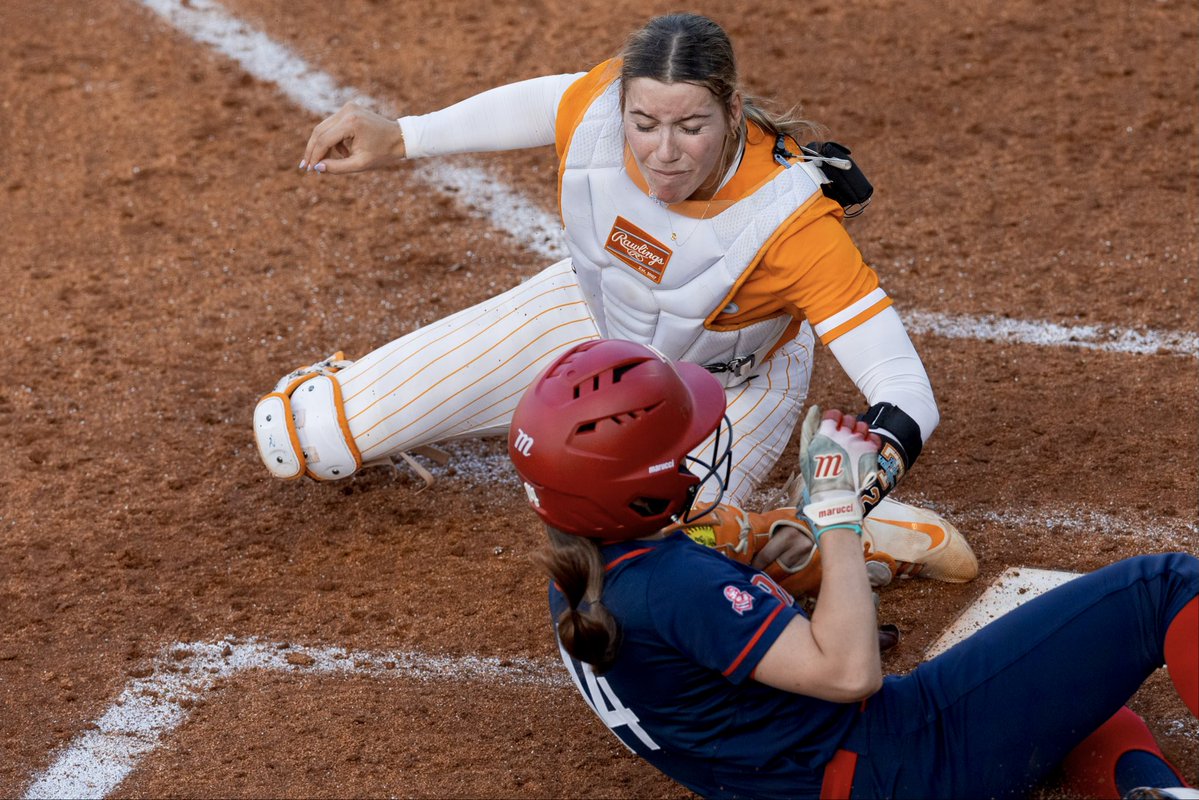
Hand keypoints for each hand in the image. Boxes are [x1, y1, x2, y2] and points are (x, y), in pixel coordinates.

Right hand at [300, 102, 406, 174]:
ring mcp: (347, 108)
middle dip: (313, 150)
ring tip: (331, 161)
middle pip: (319, 131)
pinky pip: (332, 125)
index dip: (314, 155)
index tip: (308, 169)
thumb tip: (317, 167)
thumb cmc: (383, 153)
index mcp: (351, 123)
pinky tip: (344, 152)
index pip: (324, 140)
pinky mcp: (348, 109)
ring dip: (323, 146)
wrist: (399, 138)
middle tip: (307, 166)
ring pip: (324, 128)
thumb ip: (337, 167)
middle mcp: (347, 111)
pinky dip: (333, 140)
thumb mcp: (361, 164)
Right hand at [799, 406, 880, 532]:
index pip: (834, 414)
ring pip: (863, 426)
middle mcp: (843, 434)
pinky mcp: (870, 452)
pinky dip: (870, 441)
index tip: (833, 431)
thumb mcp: (805, 452)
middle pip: (849, 419)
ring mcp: (858, 442)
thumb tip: (814, 408)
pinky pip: (874, 437)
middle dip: (846, 427)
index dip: (833, 421)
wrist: (836, 499)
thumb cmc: (816, 478)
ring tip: (855, 446)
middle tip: (843, 441)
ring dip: (859, 433)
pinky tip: (864, 450)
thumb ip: (809, 428)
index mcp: (825, 433)